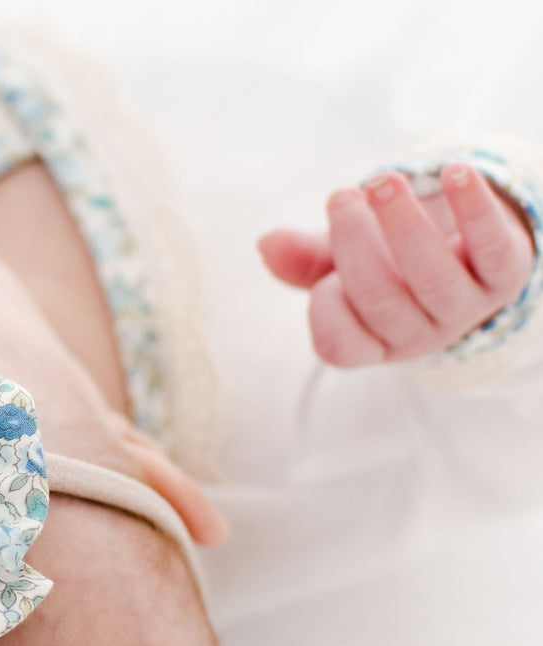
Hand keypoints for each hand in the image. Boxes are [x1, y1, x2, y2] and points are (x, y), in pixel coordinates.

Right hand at [258, 164, 535, 365]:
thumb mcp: (342, 263)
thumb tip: (266, 243)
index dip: (326, 310)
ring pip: (432, 278)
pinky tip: (453, 172)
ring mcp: (464, 307)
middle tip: (342, 197)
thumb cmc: (390, 262)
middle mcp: (419, 333)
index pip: (341, 346)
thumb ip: (303, 260)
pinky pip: (490, 245)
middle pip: (381, 300)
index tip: (323, 277)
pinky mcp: (505, 272)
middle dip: (356, 245)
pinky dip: (473, 208)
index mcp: (375, 341)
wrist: (466, 250)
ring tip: (382, 182)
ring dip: (404, 225)